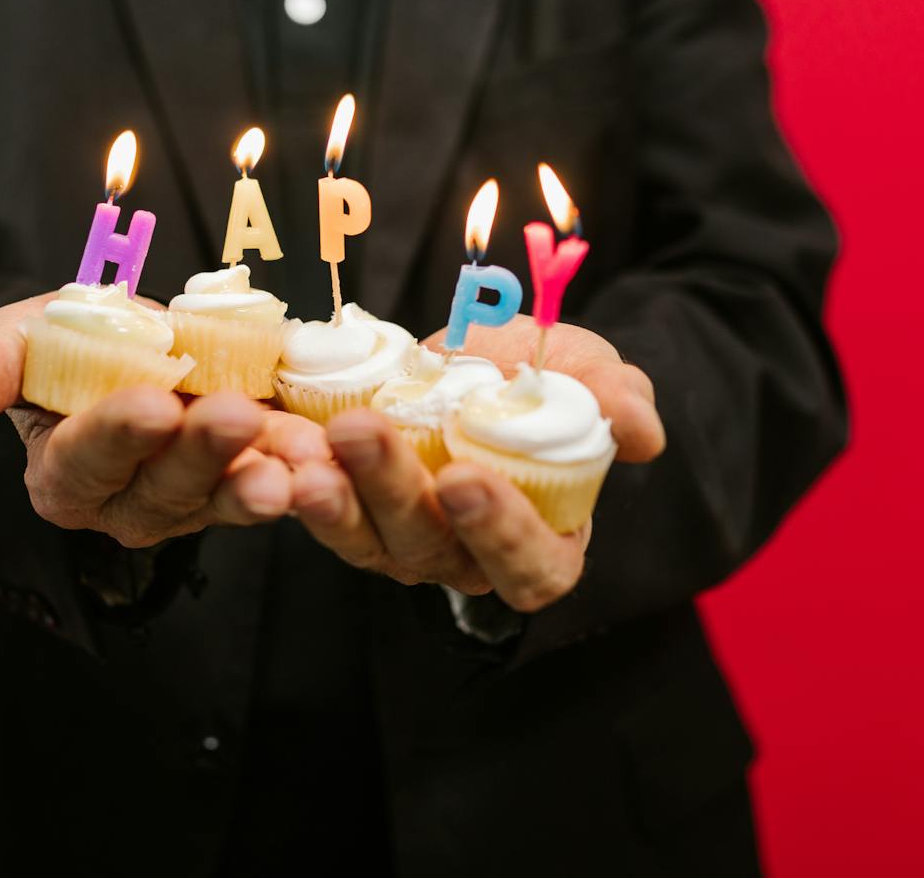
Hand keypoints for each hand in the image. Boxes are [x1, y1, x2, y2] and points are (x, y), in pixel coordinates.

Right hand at [0, 295, 326, 547]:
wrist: (133, 344)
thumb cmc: (62, 345)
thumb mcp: (14, 342)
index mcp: (62, 473)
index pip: (83, 462)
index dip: (116, 436)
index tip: (149, 403)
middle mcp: (127, 503)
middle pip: (163, 487)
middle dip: (200, 454)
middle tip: (233, 417)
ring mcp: (195, 502)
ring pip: (227, 497)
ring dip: (263, 479)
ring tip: (296, 463)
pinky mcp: (250, 483)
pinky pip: (280, 484)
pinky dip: (308, 472)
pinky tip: (333, 459)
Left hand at [291, 317, 663, 611]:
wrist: (479, 358)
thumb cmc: (545, 378)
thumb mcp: (588, 372)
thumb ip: (616, 399)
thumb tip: (642, 433)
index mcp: (543, 543)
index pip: (529, 565)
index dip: (500, 531)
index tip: (467, 477)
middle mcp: (468, 558)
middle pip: (431, 549)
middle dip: (393, 491)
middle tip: (363, 431)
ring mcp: (403, 543)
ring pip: (366, 539)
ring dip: (335, 497)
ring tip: (311, 450)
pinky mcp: (351, 513)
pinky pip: (320, 510)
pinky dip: (296, 483)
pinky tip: (281, 447)